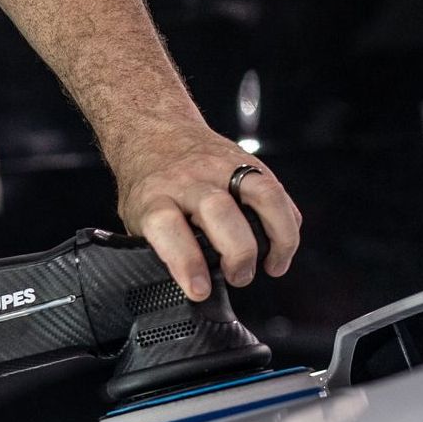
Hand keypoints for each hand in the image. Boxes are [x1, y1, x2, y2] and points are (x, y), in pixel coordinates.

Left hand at [115, 123, 301, 301]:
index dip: (186, 263)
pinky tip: (281, 245)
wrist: (157, 131)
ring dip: (277, 235)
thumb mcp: (135, 218)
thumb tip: (181, 287)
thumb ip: (155, 248)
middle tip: (239, 277)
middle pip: (219, 211)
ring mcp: (222, 167)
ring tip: (274, 265)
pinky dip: (287, 223)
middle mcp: (190, 179)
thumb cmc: (149, 183)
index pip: (168, 227)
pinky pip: (278, 191)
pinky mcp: (248, 162)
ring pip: (261, 193)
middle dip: (238, 253)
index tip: (200, 290)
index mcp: (155, 196)